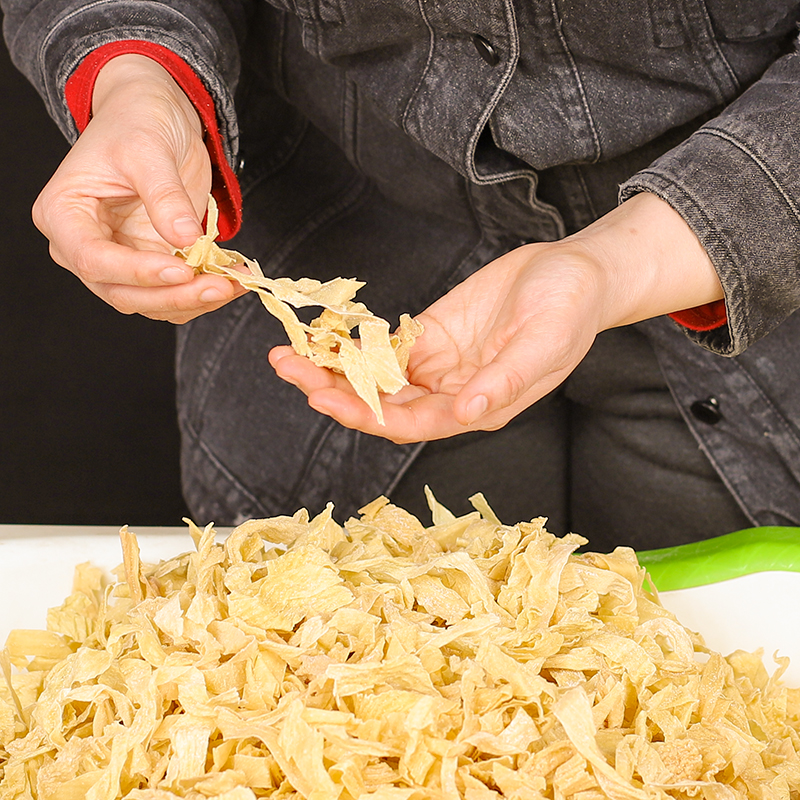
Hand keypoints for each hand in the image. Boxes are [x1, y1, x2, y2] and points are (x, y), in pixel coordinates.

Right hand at [32, 54, 244, 322]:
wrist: (154, 116)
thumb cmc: (136, 121)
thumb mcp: (148, 148)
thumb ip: (164, 195)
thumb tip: (185, 238)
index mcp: (63, 214)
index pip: (93, 259)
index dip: (137, 272)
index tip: (181, 271)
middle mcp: (85, 247)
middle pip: (123, 293)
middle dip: (175, 295)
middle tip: (221, 286)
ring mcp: (119, 262)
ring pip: (152, 302)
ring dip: (195, 301)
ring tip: (234, 284)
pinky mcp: (151, 266)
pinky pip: (174, 294)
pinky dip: (204, 295)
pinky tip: (234, 280)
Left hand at [270, 193, 724, 442]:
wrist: (576, 271)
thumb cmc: (570, 310)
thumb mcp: (543, 344)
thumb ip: (505, 382)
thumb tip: (468, 411)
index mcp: (477, 407)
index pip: (411, 422)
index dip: (365, 413)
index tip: (324, 396)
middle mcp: (451, 393)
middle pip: (382, 405)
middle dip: (333, 391)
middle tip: (289, 368)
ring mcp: (438, 365)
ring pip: (377, 379)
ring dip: (335, 369)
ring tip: (292, 353)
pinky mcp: (431, 336)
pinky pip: (387, 347)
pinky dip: (356, 345)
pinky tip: (326, 336)